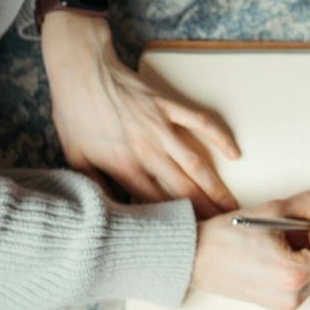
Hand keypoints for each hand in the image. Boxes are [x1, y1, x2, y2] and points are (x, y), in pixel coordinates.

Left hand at [40, 10, 238, 216]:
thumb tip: (107, 211)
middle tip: (221, 230)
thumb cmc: (74, 114)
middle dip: (204, 213)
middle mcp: (146, 150)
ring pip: (195, 164)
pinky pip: (200, 122)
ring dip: (215, 187)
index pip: (154, 204)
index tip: (189, 238)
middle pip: (181, 190)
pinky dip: (219, 137)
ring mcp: (160, 126)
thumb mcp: (75, 158)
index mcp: (122, 166)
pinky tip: (234, 153)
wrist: (81, 72)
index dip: (174, 223)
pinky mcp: (168, 105)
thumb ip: (95, 186)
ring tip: (231, 206)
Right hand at [191, 191, 309, 309]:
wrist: (195, 258)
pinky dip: (299, 266)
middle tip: (295, 230)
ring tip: (281, 242)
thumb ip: (307, 205)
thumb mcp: (271, 209)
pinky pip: (304, 284)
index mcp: (293, 273)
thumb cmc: (226, 236)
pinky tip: (276, 253)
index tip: (309, 224)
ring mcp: (285, 304)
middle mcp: (292, 296)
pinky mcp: (277, 305)